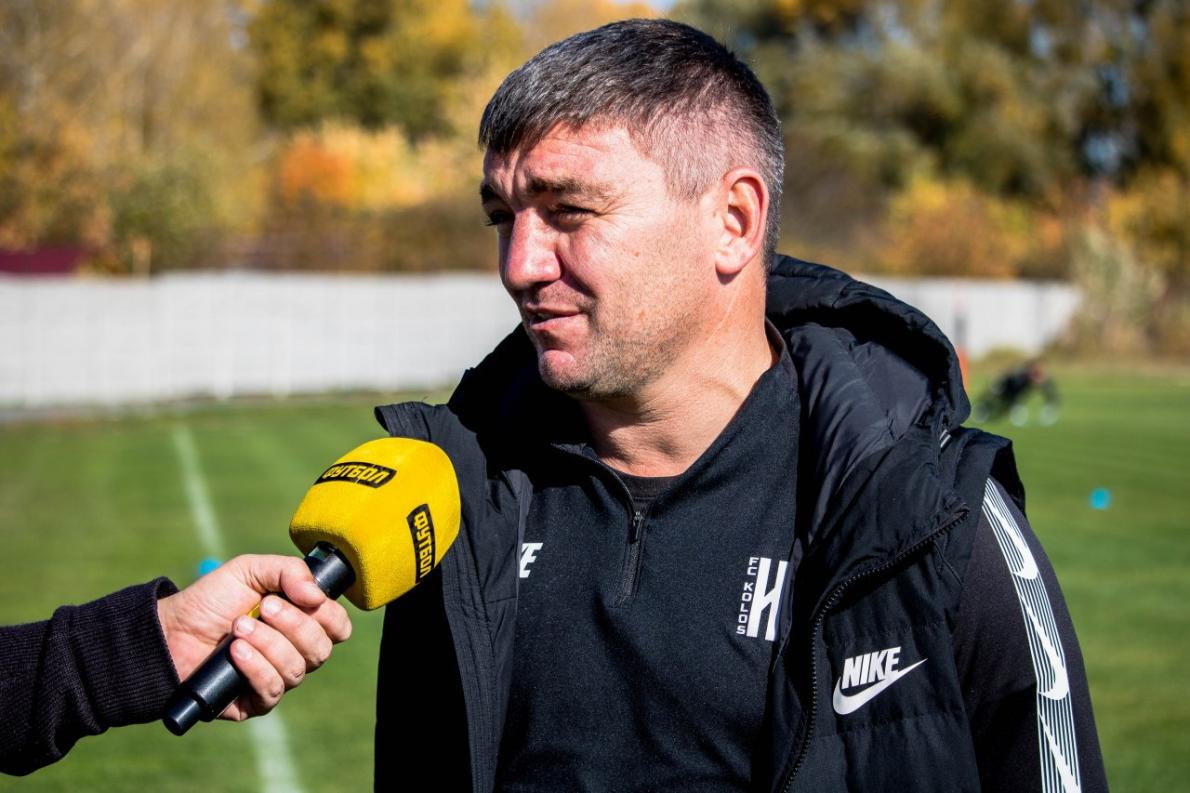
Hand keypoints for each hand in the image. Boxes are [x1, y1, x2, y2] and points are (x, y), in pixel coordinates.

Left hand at [156, 554, 351, 720]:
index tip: (302, 597)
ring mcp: (276, 677)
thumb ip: (289, 571)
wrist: (169, 630)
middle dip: (293, 625)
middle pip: (321, 649)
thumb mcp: (250, 570)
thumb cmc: (212, 600)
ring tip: (238, 628)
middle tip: (263, 607)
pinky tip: (236, 653)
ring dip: (268, 644)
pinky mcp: (255, 701)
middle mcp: (294, 652)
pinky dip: (256, 668)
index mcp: (302, 621)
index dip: (327, 615)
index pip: (338, 627)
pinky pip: (272, 690)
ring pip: (297, 669)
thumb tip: (318, 596)